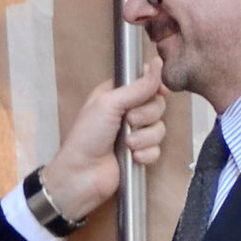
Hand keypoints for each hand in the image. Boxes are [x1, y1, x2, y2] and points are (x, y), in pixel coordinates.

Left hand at [39, 60, 165, 222]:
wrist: (80, 175)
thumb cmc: (86, 138)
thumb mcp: (109, 103)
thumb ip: (137, 86)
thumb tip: (157, 65)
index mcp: (117, 95)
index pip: (146, 82)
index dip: (155, 86)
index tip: (158, 91)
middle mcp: (127, 112)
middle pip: (157, 105)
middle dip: (146, 115)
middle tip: (129, 122)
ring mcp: (134, 134)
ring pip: (159, 128)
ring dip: (144, 137)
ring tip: (126, 144)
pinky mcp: (139, 154)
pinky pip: (157, 149)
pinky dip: (146, 154)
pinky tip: (132, 157)